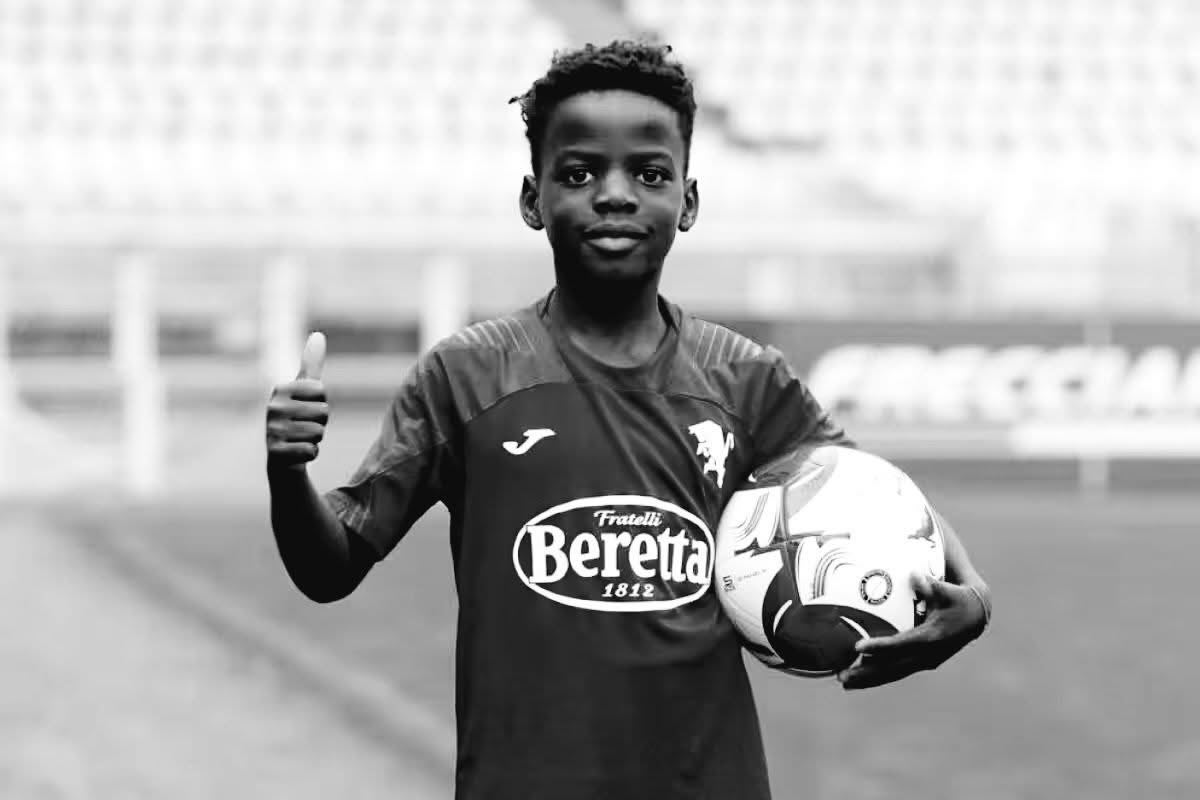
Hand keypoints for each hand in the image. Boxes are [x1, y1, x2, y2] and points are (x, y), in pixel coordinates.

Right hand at [266, 332, 328, 471]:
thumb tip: (318, 334)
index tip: (308, 408)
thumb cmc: (296, 417)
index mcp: (281, 389)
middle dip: (320, 423)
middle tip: (304, 426)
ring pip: (318, 433)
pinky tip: (298, 453)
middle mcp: (274, 407)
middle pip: (323, 412)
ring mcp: (272, 430)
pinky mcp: (275, 453)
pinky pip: (311, 451)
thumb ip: (312, 363)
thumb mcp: (304, 389)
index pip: (321, 391)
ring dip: (315, 439)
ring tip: (300, 439)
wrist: (282, 456)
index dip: (321, 403)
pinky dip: (310, 454)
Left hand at [838, 573, 988, 690]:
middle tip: (841, 676)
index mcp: (932, 637)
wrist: (975, 617)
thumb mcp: (947, 591)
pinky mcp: (922, 662)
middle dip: (866, 673)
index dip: (880, 647)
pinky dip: (878, 675)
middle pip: (893, 667)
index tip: (857, 648)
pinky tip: (859, 677)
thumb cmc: (957, 599)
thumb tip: (915, 575)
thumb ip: (931, 585)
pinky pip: (897, 670)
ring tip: (843, 681)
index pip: (901, 644)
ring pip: (893, 673)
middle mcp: (927, 655)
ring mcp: (925, 661)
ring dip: (868, 679)